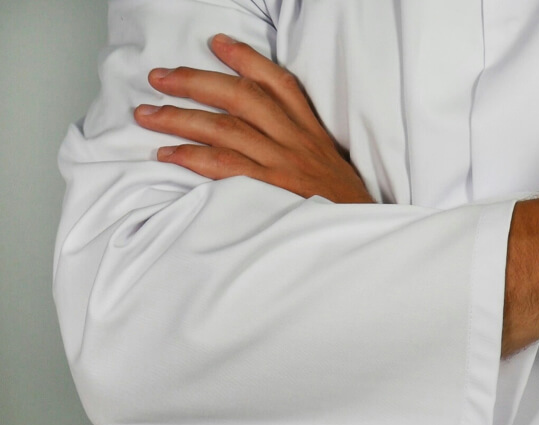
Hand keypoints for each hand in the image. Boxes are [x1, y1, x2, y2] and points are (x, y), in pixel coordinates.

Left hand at [134, 34, 372, 203]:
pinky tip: (167, 153)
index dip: (246, 59)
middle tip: (159, 77)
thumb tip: (261, 131)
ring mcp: (282, 164)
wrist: (359, 235)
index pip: (279, 83)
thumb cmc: (340, 205)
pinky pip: (225, 167)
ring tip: (146, 113)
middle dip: (195, 82)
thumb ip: (300, 144)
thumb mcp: (329, 164)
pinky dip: (192, 157)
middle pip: (242, 97)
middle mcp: (295, 141)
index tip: (217, 43)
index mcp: (311, 131)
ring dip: (180, 117)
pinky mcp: (270, 191)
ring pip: (225, 128)